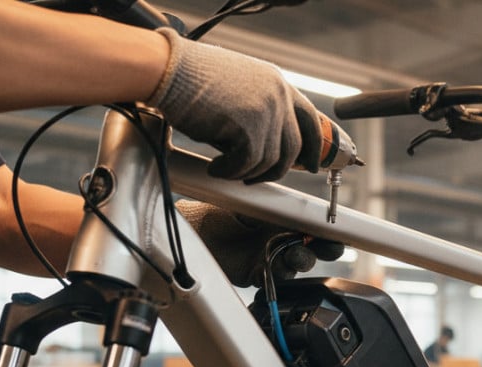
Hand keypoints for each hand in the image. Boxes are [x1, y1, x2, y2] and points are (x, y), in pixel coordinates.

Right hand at [148, 29, 322, 182]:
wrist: (168, 70)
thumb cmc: (191, 80)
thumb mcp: (237, 89)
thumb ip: (258, 111)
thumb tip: (264, 149)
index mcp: (277, 82)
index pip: (309, 118)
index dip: (313, 146)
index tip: (311, 165)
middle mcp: (278, 94)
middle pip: (294, 147)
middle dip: (277, 170)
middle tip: (256, 180)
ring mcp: (267, 110)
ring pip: (270, 160)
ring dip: (245, 172)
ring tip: (223, 167)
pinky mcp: (250, 127)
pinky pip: (248, 165)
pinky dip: (230, 172)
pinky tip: (215, 167)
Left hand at [176, 200, 343, 286]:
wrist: (193, 230)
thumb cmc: (219, 210)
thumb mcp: (253, 204)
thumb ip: (279, 209)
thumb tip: (307, 211)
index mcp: (283, 219)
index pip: (314, 227)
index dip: (328, 233)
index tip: (337, 235)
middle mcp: (279, 238)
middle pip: (312, 248)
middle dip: (323, 249)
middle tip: (325, 248)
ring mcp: (269, 257)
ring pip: (296, 265)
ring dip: (300, 261)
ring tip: (293, 256)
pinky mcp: (256, 274)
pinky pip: (274, 281)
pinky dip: (277, 277)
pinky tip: (273, 269)